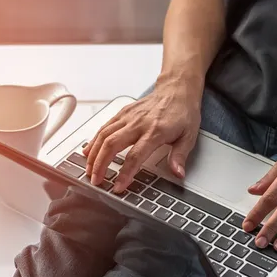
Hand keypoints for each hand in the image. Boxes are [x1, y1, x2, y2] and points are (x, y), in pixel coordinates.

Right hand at [83, 76, 201, 191]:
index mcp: (155, 131)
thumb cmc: (182, 113)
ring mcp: (128, 117)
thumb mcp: (189, 136)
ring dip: (93, 154)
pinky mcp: (122, 113)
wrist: (177, 90)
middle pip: (112, 144)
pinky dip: (93, 140)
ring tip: (88, 170)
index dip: (125, 173)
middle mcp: (138, 123)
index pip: (135, 155)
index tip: (118, 186)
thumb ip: (180, 156)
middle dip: (100, 164)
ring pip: (104, 135)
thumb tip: (178, 174)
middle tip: (96, 180)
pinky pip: (104, 127)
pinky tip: (88, 152)